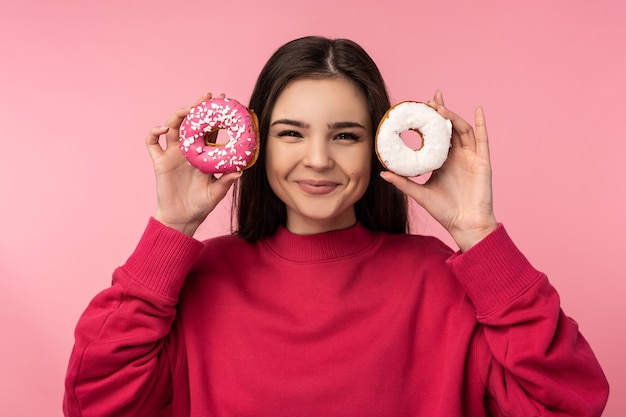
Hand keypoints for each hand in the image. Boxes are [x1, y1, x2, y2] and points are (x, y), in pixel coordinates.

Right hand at [145, 93, 240, 235]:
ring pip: (172, 127)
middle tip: (207, 98)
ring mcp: (172, 154)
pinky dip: (154, 132)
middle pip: (191, 123)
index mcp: (203, 154)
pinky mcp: (159, 161)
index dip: (216, 116)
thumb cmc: (201, 206)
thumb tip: (240, 171)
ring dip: (178, 115)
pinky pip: (152, 142)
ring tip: (187, 110)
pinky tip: (163, 129)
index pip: (210, 130)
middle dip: (197, 108)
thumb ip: (226, 181)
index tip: (225, 103)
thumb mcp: (216, 193)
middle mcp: (187, 150)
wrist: (182, 219)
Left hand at [380, 91, 497, 250]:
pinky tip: (477, 110)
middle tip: (431, 98)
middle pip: (450, 127)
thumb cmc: (445, 211)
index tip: (420, 107)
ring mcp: (471, 157)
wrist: (464, 225)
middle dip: (441, 112)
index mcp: (443, 161)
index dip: (430, 120)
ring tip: (440, 108)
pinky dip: (481, 123)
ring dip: (453, 117)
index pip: (436, 135)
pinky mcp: (482, 162)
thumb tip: (382, 173)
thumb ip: (403, 182)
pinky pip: (483, 139)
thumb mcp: (420, 194)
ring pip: (462, 130)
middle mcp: (457, 156)